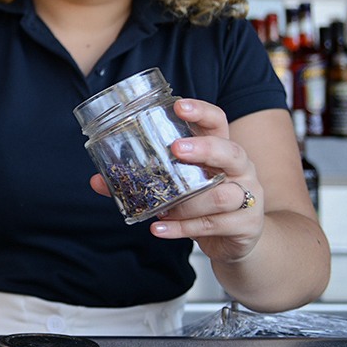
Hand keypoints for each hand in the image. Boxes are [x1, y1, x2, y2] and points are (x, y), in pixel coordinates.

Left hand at [89, 98, 264, 263]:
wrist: (237, 239)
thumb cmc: (203, 202)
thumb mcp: (178, 185)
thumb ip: (142, 179)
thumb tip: (98, 179)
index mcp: (221, 149)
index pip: (217, 122)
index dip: (201, 112)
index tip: (178, 106)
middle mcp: (239, 169)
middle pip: (231, 151)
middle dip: (204, 149)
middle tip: (177, 149)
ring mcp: (248, 196)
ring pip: (222, 195)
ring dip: (188, 203)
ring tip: (163, 208)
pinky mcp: (246, 225)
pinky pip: (213, 225)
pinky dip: (182, 229)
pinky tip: (160, 228)